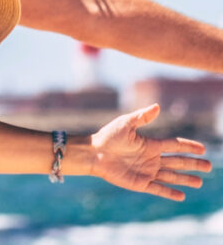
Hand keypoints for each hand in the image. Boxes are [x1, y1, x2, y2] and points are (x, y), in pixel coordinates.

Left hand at [90, 104, 209, 200]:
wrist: (92, 153)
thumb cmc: (107, 136)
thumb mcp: (125, 124)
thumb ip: (142, 117)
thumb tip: (157, 106)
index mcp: (150, 145)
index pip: (174, 145)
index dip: (188, 147)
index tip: (202, 149)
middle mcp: (151, 159)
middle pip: (177, 162)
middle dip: (193, 164)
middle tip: (209, 167)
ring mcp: (146, 171)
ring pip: (171, 177)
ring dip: (185, 179)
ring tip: (199, 182)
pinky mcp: (139, 183)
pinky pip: (158, 189)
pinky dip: (169, 192)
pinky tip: (181, 196)